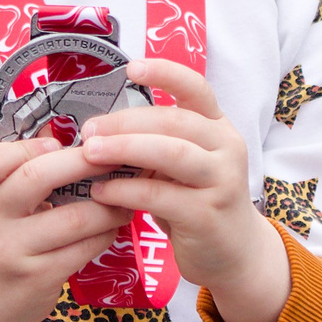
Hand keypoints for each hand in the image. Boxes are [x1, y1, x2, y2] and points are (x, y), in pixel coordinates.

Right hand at [0, 136, 132, 321]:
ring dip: (108, 205)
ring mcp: (11, 251)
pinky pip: (83, 248)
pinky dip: (106, 233)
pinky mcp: (37, 278)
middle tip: (113, 157)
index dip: (28, 146)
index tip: (60, 142)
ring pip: (73, 218)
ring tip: (126, 196)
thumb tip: (70, 134)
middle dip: (83, 162)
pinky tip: (113, 226)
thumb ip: (20, 172)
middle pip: (36, 177)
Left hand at [79, 59, 288, 321]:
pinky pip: (160, 195)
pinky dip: (125, 190)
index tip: (131, 67)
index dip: (165, 73)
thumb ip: (155, 143)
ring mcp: (221, 181)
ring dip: (124, 149)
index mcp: (218, 128)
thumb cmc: (197, 202)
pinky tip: (101, 191)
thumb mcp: (182, 167)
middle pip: (174, 121)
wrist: (234, 254)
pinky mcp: (207, 215)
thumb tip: (98, 128)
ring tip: (89, 154)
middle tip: (88, 129)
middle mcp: (226, 148)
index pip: (197, 88)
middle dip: (125, 122)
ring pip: (171, 153)